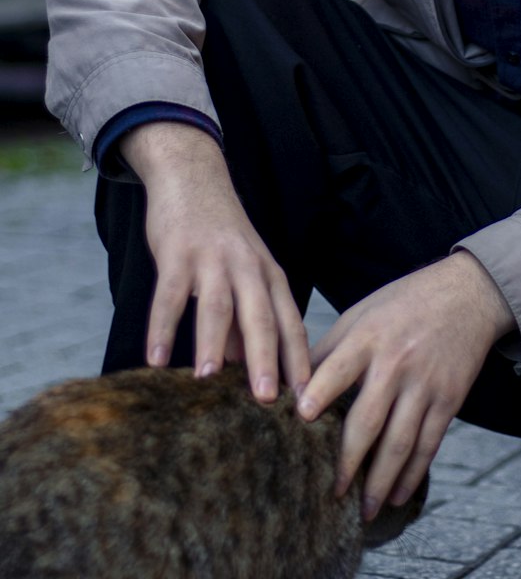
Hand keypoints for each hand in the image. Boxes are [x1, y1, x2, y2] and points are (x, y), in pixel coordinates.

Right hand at [122, 122, 310, 399]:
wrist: (194, 177)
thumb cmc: (221, 240)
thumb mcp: (244, 276)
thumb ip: (246, 323)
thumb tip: (246, 373)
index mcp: (271, 277)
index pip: (291, 324)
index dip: (300, 362)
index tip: (308, 399)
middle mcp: (248, 268)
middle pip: (262, 317)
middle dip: (267, 359)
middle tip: (267, 400)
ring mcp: (213, 259)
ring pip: (217, 305)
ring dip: (211, 343)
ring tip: (208, 379)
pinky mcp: (178, 253)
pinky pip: (169, 295)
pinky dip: (162, 327)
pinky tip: (154, 360)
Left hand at [298, 252, 514, 519]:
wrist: (468, 294)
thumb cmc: (404, 303)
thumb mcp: (362, 313)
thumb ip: (329, 349)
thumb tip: (289, 385)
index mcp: (368, 338)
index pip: (337, 370)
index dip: (318, 394)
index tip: (298, 422)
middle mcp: (396, 363)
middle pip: (367, 421)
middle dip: (346, 462)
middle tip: (327, 494)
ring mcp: (425, 384)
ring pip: (399, 442)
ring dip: (380, 481)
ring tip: (364, 510)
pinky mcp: (449, 399)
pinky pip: (428, 444)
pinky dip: (412, 474)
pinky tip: (397, 495)